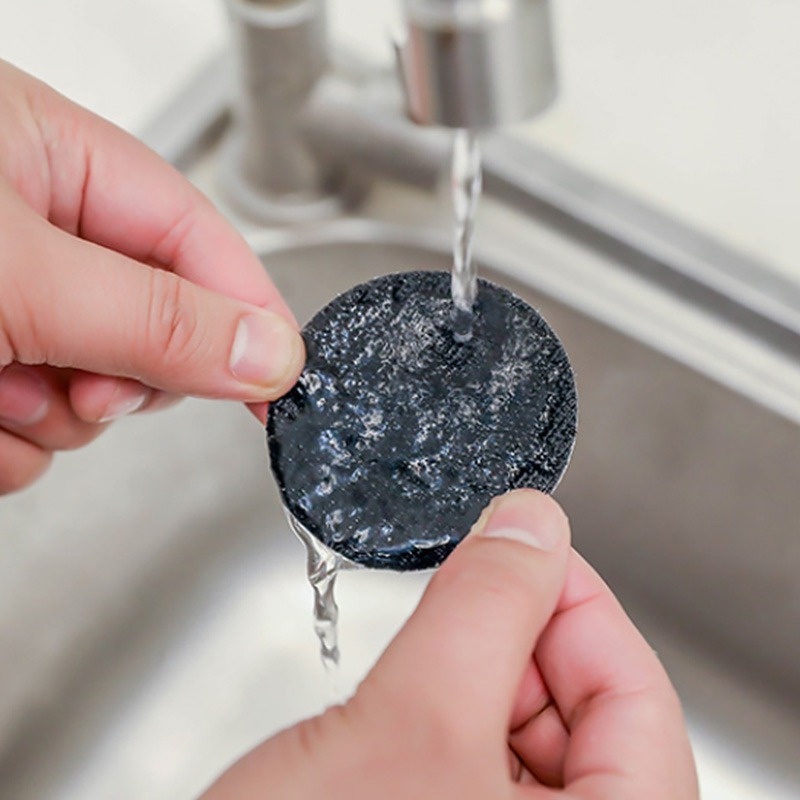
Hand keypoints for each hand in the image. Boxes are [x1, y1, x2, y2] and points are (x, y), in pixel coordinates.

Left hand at [0, 60, 303, 492]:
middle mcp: (29, 228)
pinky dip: (11, 445)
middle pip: (149, 326)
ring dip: (55, 418)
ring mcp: (2, 306)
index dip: (245, 311)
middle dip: (124, 377)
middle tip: (84, 383)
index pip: (194, 235)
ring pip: (88, 392)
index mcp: (47, 158)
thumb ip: (155, 319)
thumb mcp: (22, 277)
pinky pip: (31, 428)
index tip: (280, 381)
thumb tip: (269, 353)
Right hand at [203, 490, 697, 798]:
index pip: (640, 699)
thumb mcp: (412, 722)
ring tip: (427, 661)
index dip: (580, 603)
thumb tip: (531, 525)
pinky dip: (453, 718)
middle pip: (590, 718)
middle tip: (469, 592)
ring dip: (482, 678)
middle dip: (524, 640)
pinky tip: (412, 709)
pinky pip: (485, 767)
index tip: (526, 548)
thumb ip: (484, 609)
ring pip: (531, 740)